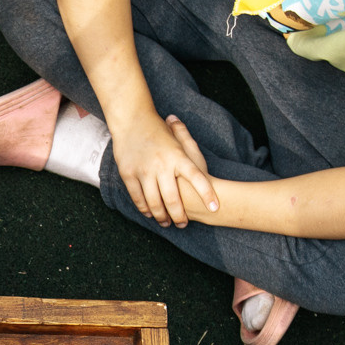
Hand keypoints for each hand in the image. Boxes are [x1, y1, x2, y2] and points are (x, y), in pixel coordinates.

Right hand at [111, 113, 220, 227]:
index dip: (207, 194)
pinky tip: (150, 214)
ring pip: (154, 202)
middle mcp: (162, 164)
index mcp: (179, 156)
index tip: (215, 209)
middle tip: (183, 224)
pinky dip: (145, 209)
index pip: (198, 178)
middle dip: (180, 216)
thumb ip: (193, 149)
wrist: (132, 119)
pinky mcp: (129, 174)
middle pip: (174, 199)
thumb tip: (207, 158)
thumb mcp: (178, 136)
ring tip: (167, 223)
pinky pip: (138, 198)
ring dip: (161, 216)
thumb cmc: (158, 131)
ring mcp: (144, 170)